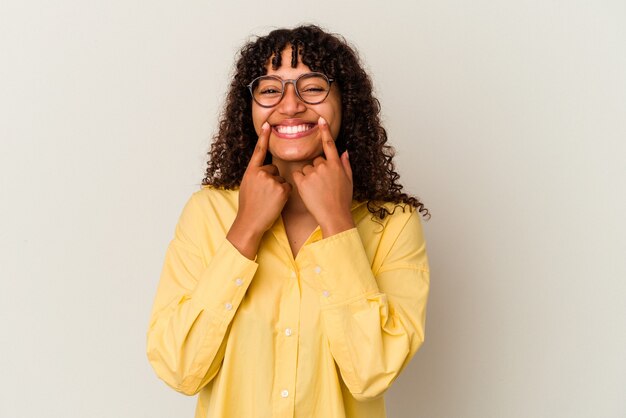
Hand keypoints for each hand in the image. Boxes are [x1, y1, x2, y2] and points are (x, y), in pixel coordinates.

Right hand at [227, 122, 290, 258]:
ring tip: (268, 200)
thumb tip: (266, 170)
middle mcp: (260, 173)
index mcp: (251, 171)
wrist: (250, 222)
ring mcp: (271, 180)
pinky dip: (284, 195)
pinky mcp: (281, 189)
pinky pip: (288, 187)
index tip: (268, 125)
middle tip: (264, 195)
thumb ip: (256, 176)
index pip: (258, 151)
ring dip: (278, 189)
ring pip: (282, 179)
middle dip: (273, 180)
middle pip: (274, 169)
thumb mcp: (247, 186)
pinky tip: (276, 202)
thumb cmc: (249, 207)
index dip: (263, 137)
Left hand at [293, 117, 354, 236]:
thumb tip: (345, 152)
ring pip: (306, 169)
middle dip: (317, 170)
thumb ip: (346, 165)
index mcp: (336, 165)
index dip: (325, 131)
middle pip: (316, 161)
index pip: (330, 144)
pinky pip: (297, 175)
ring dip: (309, 177)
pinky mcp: (303, 181)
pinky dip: (300, 181)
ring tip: (316, 191)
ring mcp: (313, 173)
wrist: (334, 216)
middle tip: (322, 186)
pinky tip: (308, 191)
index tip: (321, 120)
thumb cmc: (342, 201)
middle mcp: (325, 166)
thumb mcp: (349, 181)